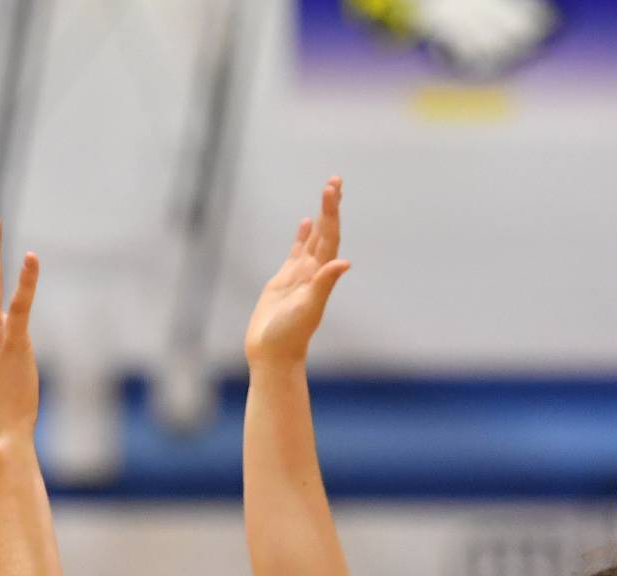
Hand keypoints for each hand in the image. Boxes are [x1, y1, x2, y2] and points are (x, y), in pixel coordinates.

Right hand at [244, 177, 350, 367]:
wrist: (272, 354)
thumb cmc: (290, 334)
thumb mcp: (309, 308)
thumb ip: (325, 284)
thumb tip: (344, 263)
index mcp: (320, 275)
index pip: (330, 237)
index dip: (331, 213)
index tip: (332, 189)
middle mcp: (313, 272)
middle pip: (325, 232)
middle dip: (330, 207)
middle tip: (335, 179)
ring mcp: (299, 276)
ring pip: (313, 240)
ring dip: (320, 218)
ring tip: (327, 193)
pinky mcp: (284, 281)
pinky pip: (296, 252)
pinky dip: (302, 237)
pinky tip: (305, 224)